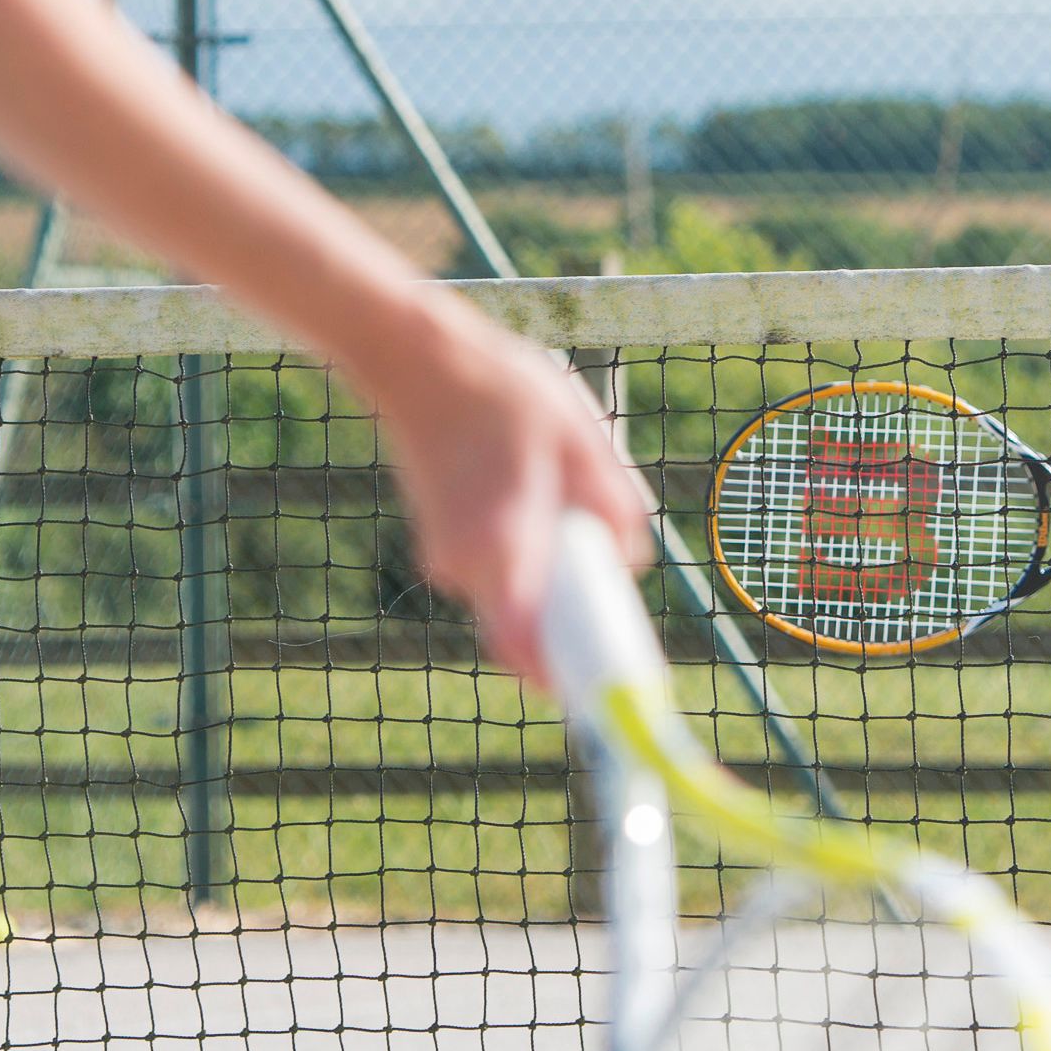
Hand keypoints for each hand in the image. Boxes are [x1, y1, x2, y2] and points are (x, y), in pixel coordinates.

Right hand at [374, 313, 654, 688]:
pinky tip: (535, 503)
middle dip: (575, 622)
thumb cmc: (504, 396)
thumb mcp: (582, 441)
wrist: (419, 366)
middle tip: (612, 590)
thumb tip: (631, 562)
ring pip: (517, 603)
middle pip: (531, 634)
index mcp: (503, 542)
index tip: (609, 684)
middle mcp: (467, 566)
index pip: (526, 645)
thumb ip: (615, 508)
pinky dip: (526, 562)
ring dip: (552, 581)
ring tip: (565, 510)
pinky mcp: (443, 553)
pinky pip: (499, 579)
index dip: (569, 674)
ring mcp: (448, 564)